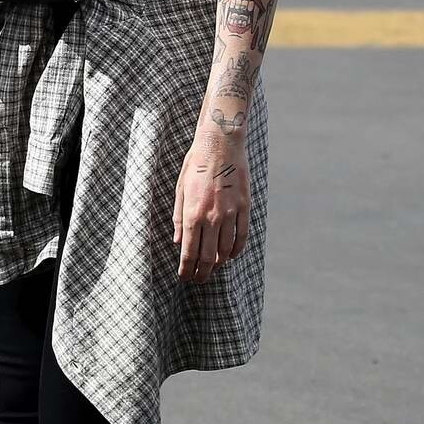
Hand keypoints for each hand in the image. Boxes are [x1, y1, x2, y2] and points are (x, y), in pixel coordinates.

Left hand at [173, 126, 250, 283]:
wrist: (221, 144)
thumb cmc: (196, 164)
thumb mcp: (180, 189)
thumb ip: (179, 218)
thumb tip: (179, 241)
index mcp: (193, 214)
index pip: (189, 252)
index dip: (187, 270)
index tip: (185, 277)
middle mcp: (212, 217)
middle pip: (208, 257)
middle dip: (202, 273)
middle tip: (199, 279)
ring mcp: (230, 213)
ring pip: (226, 250)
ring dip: (219, 263)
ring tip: (213, 268)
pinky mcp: (244, 207)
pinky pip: (242, 236)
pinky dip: (236, 250)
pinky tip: (230, 255)